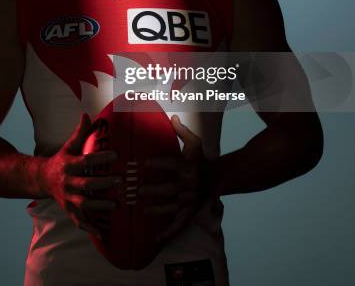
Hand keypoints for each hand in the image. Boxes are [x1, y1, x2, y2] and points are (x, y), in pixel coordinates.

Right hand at [41, 113, 120, 237]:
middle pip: (87, 184)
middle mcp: (68, 183)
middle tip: (120, 181)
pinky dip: (90, 228)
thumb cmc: (61, 160)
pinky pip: (79, 221)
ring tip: (117, 205)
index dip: (101, 157)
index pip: (87, 161)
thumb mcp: (69, 146)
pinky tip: (102, 233)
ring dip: (100, 205)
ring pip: (84, 204)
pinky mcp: (68, 210)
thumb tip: (87, 114)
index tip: (116, 154)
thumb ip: (79, 132)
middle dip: (103, 183)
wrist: (41, 179)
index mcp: (69, 165)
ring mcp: (68, 198)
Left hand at [139, 115, 209, 243]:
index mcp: (188, 167)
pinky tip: (156, 238)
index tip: (145, 161)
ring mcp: (188, 201)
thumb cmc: (200, 159)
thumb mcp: (195, 143)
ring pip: (172, 207)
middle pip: (169, 188)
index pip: (173, 164)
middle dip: (153, 190)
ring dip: (158, 209)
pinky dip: (168, 232)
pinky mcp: (189, 213)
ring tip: (143, 210)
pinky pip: (179, 224)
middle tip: (137, 190)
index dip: (160, 162)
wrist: (217, 178)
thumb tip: (172, 116)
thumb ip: (182, 131)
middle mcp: (188, 185)